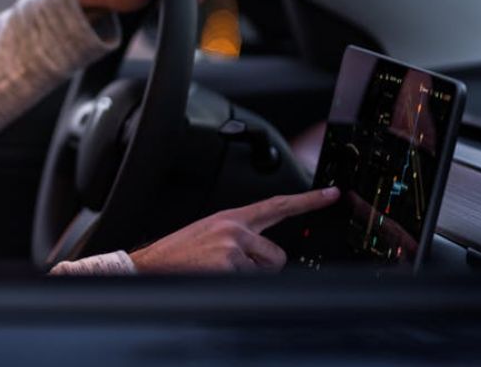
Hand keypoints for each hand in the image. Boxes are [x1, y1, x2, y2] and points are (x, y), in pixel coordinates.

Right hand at [127, 187, 339, 273]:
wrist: (149, 265)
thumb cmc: (179, 254)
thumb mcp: (210, 235)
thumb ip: (240, 236)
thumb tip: (264, 252)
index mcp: (231, 217)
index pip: (277, 205)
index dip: (308, 200)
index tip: (332, 194)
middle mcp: (235, 227)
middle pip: (277, 254)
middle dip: (262, 266)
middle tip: (231, 267)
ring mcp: (233, 245)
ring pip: (266, 270)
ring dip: (248, 277)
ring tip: (219, 271)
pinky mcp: (229, 264)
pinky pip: (251, 283)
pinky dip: (235, 285)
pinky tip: (213, 278)